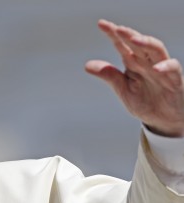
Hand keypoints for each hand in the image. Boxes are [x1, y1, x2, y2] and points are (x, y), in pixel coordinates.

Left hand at [85, 19, 183, 136]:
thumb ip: (109, 76)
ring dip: (146, 43)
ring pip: (156, 50)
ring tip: (134, 39)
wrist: (163, 119)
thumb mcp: (123, 89)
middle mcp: (147, 62)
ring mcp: (161, 69)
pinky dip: (165, 67)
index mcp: (133, 63)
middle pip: (138, 43)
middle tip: (117, 29)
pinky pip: (172, 69)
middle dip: (128, 34)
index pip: (122, 45)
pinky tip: (156, 68)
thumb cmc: (145, 102)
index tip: (101, 24)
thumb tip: (87, 65)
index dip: (113, 34)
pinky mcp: (174, 79)